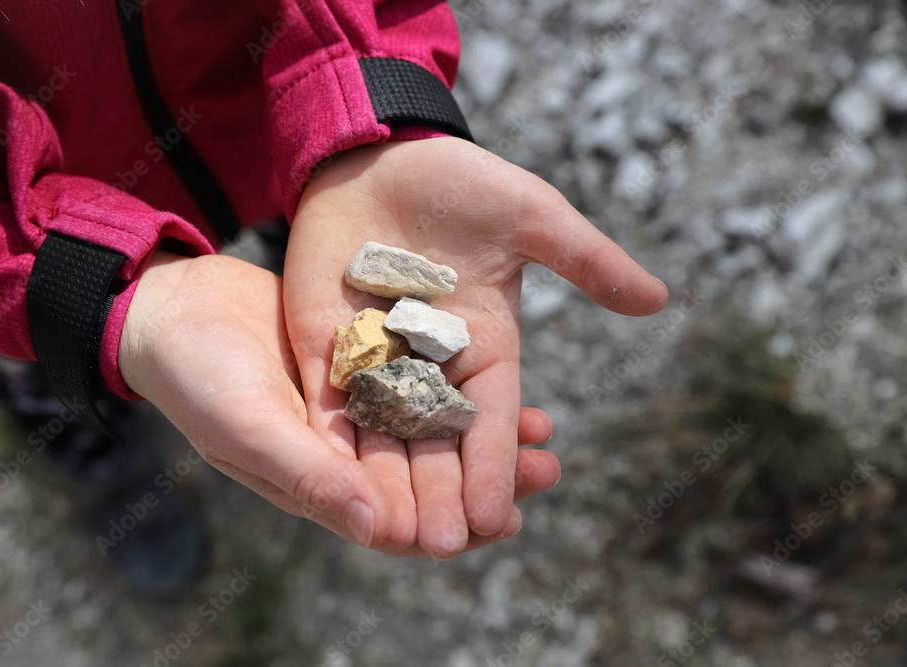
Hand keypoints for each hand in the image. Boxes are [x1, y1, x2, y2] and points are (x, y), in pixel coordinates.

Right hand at [118, 250, 560, 555]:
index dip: (449, 522)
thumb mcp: (247, 425)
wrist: (175, 306)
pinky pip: (422, 383)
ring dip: (485, 438)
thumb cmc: (197, 375)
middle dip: (485, 481)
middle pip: (428, 479)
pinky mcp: (363, 364)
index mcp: (318, 481)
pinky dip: (459, 388)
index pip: (396, 520)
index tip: (503, 519)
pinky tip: (502, 384)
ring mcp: (356, 407)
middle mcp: (344, 452)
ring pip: (433, 432)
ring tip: (543, 433)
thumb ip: (308, 474)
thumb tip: (378, 528)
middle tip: (546, 470)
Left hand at [285, 137, 667, 557]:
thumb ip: (586, 261)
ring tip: (390, 536)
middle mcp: (433, 366)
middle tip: (443, 547)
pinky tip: (332, 486)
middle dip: (441, 493)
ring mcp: (377, 360)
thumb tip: (658, 299)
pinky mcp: (328, 348)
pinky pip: (331, 406)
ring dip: (387, 486)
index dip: (496, 467)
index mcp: (487, 346)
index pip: (492, 420)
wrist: (379, 153)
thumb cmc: (459, 181)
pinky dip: (334, 447)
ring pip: (385, 437)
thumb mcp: (531, 217)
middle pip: (438, 443)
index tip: (499, 517)